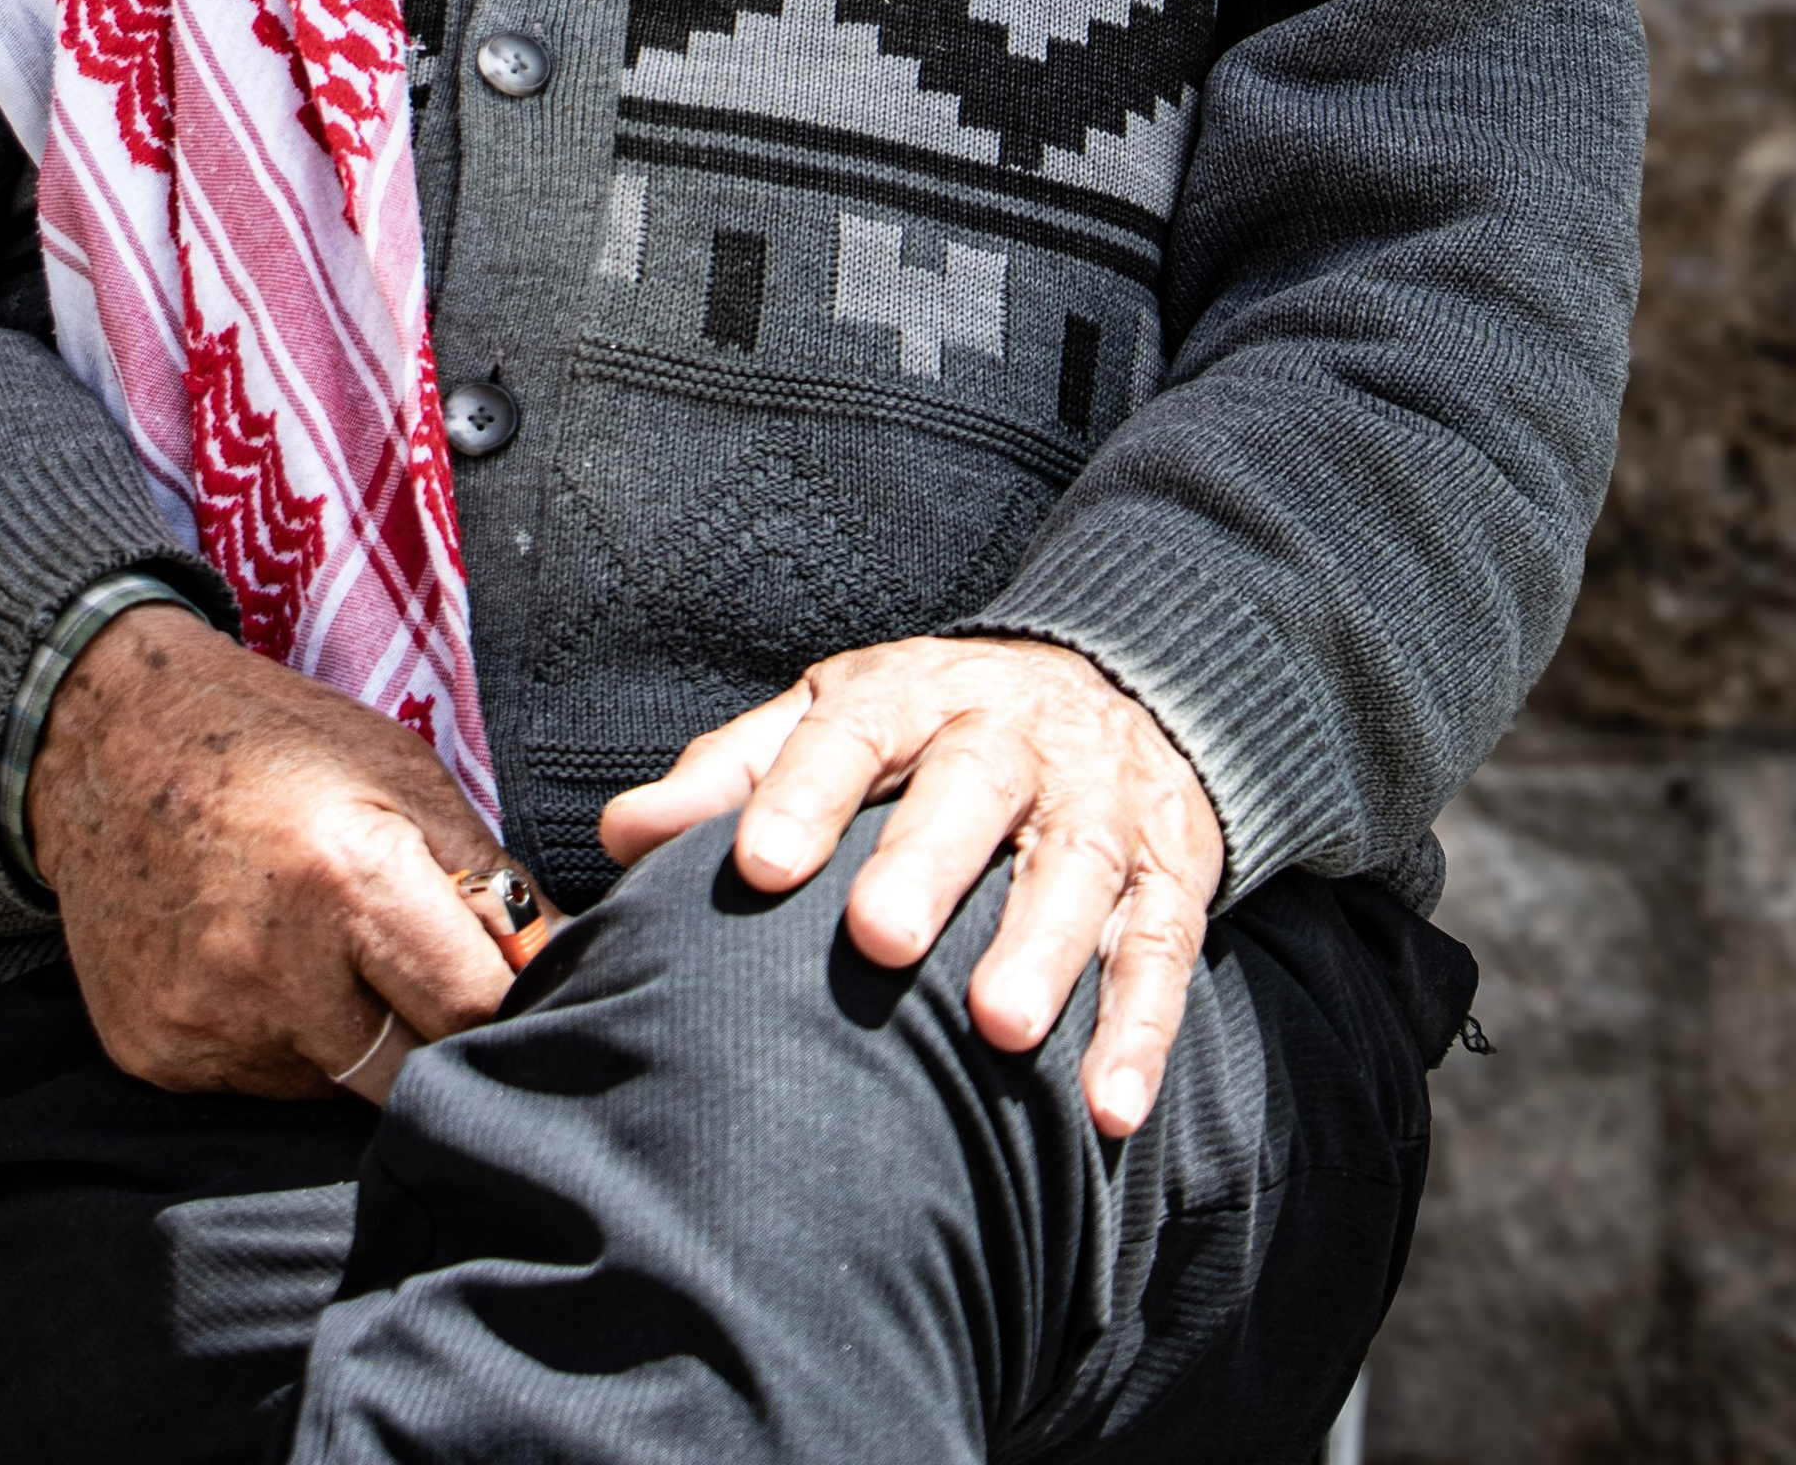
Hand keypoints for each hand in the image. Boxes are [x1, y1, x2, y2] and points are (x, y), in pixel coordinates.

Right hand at [27, 607, 514, 1101]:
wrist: (104, 736)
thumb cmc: (272, 739)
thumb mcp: (400, 772)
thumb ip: (485, 878)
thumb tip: (559, 959)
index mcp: (348, 881)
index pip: (475, 1008)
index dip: (508, 1001)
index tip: (515, 987)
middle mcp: (273, 969)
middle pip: (412, 1076)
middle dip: (435, 1037)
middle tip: (422, 977)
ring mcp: (208, 1022)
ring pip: (335, 1087)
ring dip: (356, 1039)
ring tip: (322, 949)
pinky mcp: (158, 1055)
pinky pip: (259, 1082)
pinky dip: (281, 1040)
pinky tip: (257, 965)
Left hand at [598, 637, 1223, 1138]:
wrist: (1116, 686)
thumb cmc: (934, 730)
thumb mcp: (836, 718)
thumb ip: (736, 774)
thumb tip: (623, 836)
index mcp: (915, 695)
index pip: (854, 730)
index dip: (805, 792)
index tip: (755, 864)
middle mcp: (1012, 738)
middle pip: (973, 788)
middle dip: (927, 860)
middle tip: (877, 940)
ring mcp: (1098, 803)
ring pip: (1076, 867)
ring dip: (1043, 946)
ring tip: (996, 1028)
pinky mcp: (1172, 872)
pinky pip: (1164, 948)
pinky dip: (1143, 1029)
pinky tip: (1109, 1110)